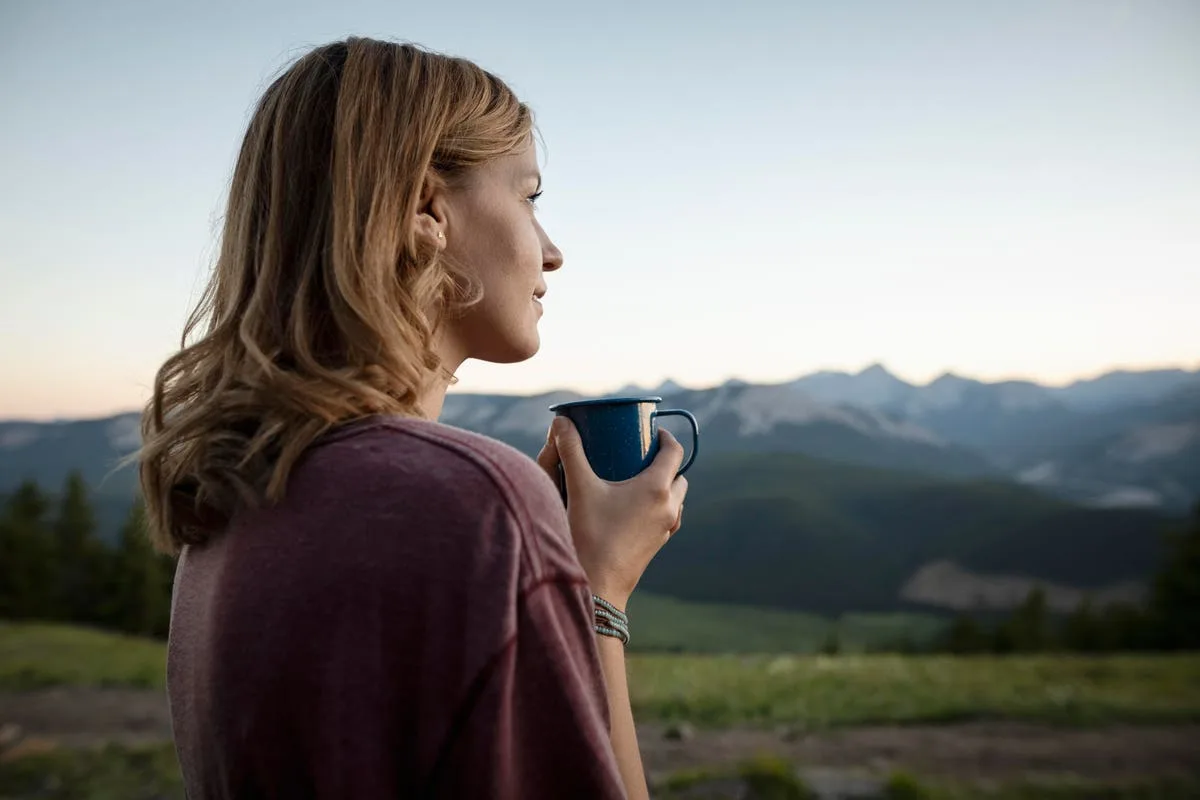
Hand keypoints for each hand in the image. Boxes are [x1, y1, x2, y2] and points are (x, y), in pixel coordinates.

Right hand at [536, 417, 688, 608]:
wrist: (598, 587)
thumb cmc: (589, 536)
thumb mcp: (579, 488)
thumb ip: (570, 451)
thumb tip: (561, 421)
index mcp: (657, 488)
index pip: (674, 452)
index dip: (665, 437)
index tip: (650, 431)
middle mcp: (669, 508)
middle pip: (678, 475)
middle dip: (664, 462)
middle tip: (640, 454)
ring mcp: (666, 529)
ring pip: (676, 498)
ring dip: (663, 486)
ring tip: (636, 480)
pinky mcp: (658, 545)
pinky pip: (667, 517)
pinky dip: (658, 506)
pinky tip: (632, 508)